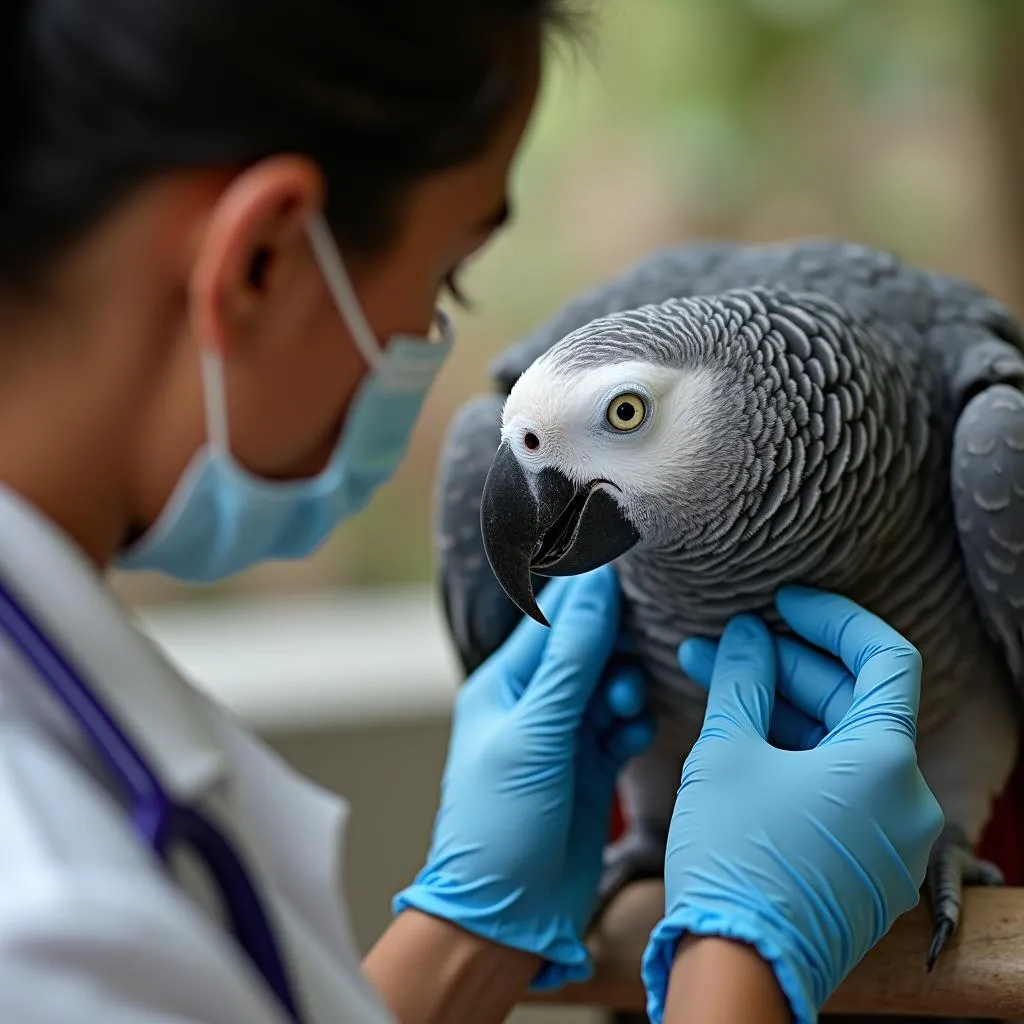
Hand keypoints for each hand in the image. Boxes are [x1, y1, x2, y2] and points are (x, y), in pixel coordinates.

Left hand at [394, 566, 653, 987]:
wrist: (508, 914)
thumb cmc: (500, 821)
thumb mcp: (535, 733)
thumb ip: (572, 660)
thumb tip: (597, 586)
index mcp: (505, 684)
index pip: (551, 620)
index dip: (588, 594)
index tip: (629, 562)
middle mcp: (537, 703)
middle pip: (588, 648)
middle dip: (615, 646)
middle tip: (633, 651)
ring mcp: (567, 735)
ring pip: (611, 684)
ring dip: (625, 686)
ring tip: (624, 704)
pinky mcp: (595, 766)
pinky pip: (624, 724)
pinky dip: (633, 721)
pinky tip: (632, 731)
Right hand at [641, 587, 942, 1023]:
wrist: (735, 969)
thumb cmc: (734, 858)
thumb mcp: (727, 750)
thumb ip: (743, 678)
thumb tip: (748, 636)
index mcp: (886, 763)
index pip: (884, 657)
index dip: (833, 617)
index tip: (784, 602)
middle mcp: (906, 800)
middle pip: (852, 700)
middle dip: (784, 665)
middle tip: (725, 644)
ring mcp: (888, 837)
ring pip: (838, 744)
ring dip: (779, 707)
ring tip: (715, 680)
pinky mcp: (863, 863)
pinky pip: (835, 785)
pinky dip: (791, 752)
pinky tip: (739, 732)